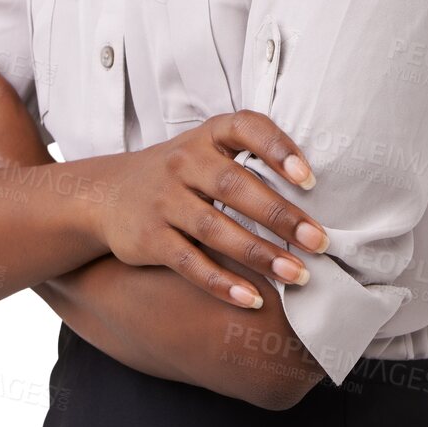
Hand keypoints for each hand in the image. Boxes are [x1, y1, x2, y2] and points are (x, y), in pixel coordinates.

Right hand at [97, 110, 330, 309]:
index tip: (309, 177)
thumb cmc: (180, 173)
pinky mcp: (149, 238)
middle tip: (319, 241)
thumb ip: (250, 157)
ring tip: (298, 275)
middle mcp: (184, 162)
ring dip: (260, 254)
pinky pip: (190, 263)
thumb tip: (317, 189)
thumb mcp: (207, 149)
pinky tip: (253, 299)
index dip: (278, 149)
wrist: (107, 195)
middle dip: (280, 215)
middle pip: (236, 187)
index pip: (245, 128)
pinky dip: (222, 283)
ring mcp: (164, 200)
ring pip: (216, 229)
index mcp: (207, 135)